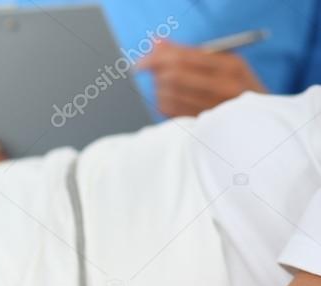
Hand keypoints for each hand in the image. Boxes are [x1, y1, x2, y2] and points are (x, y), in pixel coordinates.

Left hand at [138, 40, 266, 117]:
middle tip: (148, 68)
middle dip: (155, 71)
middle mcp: (223, 89)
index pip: (184, 59)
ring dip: (158, 86)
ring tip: (164, 82)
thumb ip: (190, 51)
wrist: (258, 119)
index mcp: (231, 67)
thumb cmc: (237, 85)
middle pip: (173, 77)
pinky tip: (169, 97)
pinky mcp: (201, 125)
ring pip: (168, 95)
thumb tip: (156, 42)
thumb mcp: (225, 61)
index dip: (157, 57)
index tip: (144, 59)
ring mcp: (212, 110)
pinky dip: (162, 101)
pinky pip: (168, 111)